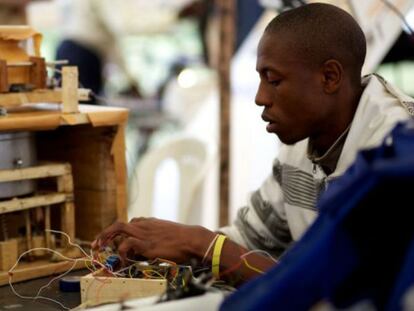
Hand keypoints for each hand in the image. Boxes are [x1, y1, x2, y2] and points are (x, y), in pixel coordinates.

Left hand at [91, 217, 214, 264]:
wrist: (192, 239)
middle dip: (105, 234)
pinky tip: (122, 261)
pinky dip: (121, 252)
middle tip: (96, 244)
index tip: (112, 241)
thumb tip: (154, 247)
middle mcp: (144, 226)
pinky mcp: (146, 244)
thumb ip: (158, 236)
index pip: (130, 223)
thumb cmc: (184, 239)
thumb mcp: (168, 233)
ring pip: (118, 229)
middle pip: (118, 225)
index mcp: (150, 223)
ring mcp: (144, 233)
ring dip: (106, 238)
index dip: (119, 232)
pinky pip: (127, 244)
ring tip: (99, 249)